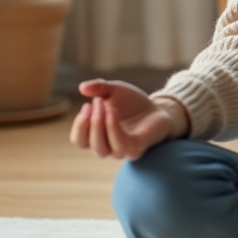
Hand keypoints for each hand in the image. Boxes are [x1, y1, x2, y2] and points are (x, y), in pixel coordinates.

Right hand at [68, 79, 185, 159]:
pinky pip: (121, 146)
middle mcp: (108, 146)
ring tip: (106, 106)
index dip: (79, 125)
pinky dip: (113, 129)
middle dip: (90, 122)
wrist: (159, 107)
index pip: (79, 140)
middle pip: (89, 145)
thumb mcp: (114, 90)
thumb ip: (99, 88)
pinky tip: (113, 112)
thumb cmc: (133, 102)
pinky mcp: (137, 148)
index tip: (86, 105)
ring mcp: (122, 150)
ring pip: (102, 149)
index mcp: (97, 135)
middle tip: (97, 102)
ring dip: (100, 126)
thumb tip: (82, 87)